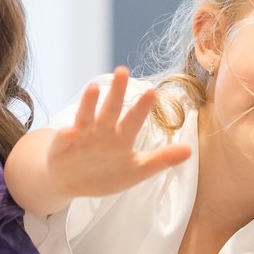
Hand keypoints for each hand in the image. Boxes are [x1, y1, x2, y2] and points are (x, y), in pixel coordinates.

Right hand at [39, 67, 193, 200]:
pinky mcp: (63, 145)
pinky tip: (71, 129)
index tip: (152, 92)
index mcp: (121, 136)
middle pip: (111, 109)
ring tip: (94, 88)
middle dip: (117, 92)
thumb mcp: (137, 170)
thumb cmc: (106, 173)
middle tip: (123, 71)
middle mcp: (102, 131)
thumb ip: (161, 160)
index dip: (142, 108)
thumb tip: (190, 150)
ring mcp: (82, 136)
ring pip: (87, 116)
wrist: (71, 182)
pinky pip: (66, 137)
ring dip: (90, 103)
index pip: (134, 119)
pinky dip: (68, 133)